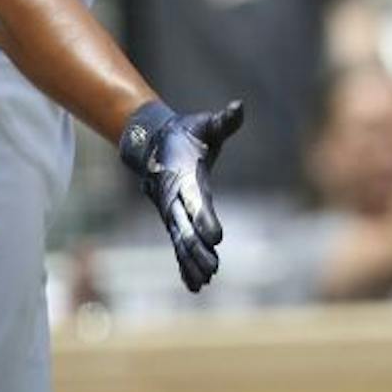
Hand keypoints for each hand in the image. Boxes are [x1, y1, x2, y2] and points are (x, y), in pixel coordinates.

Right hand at [119, 100, 243, 291]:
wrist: (152, 141)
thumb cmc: (187, 133)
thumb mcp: (206, 124)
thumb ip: (223, 121)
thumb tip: (239, 107)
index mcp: (184, 177)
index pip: (195, 201)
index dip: (204, 219)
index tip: (216, 238)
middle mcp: (174, 198)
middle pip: (185, 228)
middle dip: (197, 249)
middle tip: (213, 269)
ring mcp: (171, 211)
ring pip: (180, 241)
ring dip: (192, 262)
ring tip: (206, 282)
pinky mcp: (173, 219)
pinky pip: (178, 244)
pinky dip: (185, 264)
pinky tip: (196, 284)